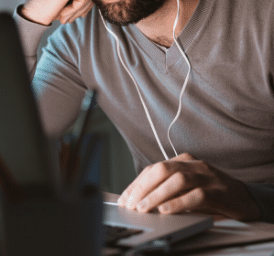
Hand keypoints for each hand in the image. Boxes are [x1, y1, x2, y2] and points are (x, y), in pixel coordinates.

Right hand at [20, 0, 92, 25]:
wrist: (34, 13)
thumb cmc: (52, 6)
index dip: (88, 1)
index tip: (78, 12)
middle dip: (85, 7)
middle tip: (71, 16)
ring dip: (79, 10)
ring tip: (65, 15)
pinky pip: (84, 0)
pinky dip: (74, 10)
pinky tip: (62, 12)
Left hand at [117, 153, 260, 220]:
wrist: (245, 198)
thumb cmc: (211, 194)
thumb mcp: (186, 187)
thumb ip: (167, 188)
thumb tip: (139, 200)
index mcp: (183, 161)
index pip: (154, 169)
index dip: (137, 183)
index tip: (125, 198)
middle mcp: (193, 164)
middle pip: (162, 170)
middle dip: (142, 187)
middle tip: (131, 204)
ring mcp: (207, 176)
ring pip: (177, 180)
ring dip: (157, 195)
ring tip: (143, 208)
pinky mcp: (219, 191)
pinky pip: (196, 195)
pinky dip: (178, 203)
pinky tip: (166, 210)